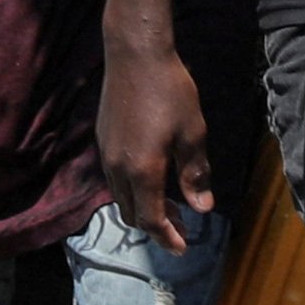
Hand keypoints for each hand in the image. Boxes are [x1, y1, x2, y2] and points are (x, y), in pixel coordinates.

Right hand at [97, 33, 210, 236]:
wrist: (135, 55)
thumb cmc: (170, 92)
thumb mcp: (193, 134)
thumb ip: (195, 174)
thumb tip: (202, 208)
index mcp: (142, 171)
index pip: (151, 219)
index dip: (167, 237)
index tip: (182, 248)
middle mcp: (118, 169)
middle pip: (132, 213)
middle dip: (156, 226)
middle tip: (181, 227)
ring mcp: (106, 154)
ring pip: (121, 196)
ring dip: (143, 207)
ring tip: (168, 204)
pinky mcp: (103, 139)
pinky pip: (115, 178)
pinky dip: (133, 189)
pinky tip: (151, 177)